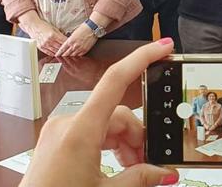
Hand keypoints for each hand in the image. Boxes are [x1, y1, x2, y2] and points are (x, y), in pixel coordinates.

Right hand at [19, 14, 67, 55]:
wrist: (33, 26)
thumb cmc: (43, 25)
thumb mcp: (54, 28)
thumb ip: (60, 34)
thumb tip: (67, 39)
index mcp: (53, 35)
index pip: (64, 41)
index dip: (69, 44)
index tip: (73, 45)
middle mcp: (48, 41)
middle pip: (60, 47)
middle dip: (66, 49)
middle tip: (71, 50)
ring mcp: (44, 45)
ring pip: (55, 51)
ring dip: (61, 53)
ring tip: (66, 53)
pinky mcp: (41, 47)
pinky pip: (49, 53)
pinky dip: (54, 54)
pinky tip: (58, 54)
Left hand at [20, 38, 177, 186]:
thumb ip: (141, 178)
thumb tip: (166, 172)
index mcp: (80, 130)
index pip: (116, 80)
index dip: (142, 59)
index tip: (162, 47)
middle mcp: (67, 123)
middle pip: (117, 113)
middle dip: (138, 137)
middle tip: (149, 164)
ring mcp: (59, 131)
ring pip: (106, 124)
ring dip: (124, 144)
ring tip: (132, 171)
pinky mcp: (55, 141)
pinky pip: (90, 132)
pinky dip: (108, 146)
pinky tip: (116, 167)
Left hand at [55, 23, 98, 56]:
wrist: (93, 28)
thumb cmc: (84, 28)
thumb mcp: (73, 33)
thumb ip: (69, 40)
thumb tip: (67, 44)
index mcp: (70, 41)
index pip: (62, 49)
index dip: (58, 53)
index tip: (56, 55)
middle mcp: (74, 46)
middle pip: (66, 54)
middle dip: (62, 56)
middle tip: (60, 58)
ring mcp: (80, 48)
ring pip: (72, 56)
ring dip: (69, 57)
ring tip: (67, 59)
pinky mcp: (85, 50)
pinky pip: (79, 55)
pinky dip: (76, 56)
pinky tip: (75, 56)